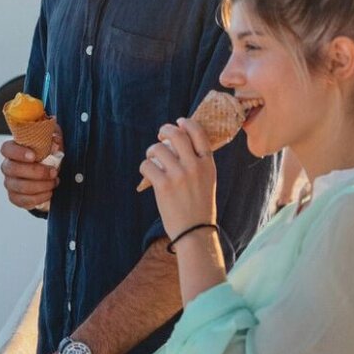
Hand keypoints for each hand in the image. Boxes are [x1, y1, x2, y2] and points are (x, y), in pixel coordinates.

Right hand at [0, 136, 60, 209]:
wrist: (49, 174)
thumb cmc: (47, 155)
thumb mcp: (52, 143)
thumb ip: (53, 139)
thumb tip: (55, 144)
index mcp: (13, 150)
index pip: (7, 149)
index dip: (18, 153)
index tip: (34, 156)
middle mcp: (7, 167)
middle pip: (14, 169)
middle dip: (37, 172)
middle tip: (53, 172)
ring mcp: (10, 183)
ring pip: (21, 187)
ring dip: (42, 185)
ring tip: (54, 182)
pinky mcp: (15, 197)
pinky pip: (24, 200)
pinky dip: (40, 197)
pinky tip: (49, 192)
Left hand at [142, 119, 217, 241]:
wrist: (195, 232)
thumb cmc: (200, 207)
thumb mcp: (208, 180)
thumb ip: (198, 162)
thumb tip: (179, 143)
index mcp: (208, 163)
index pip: (198, 132)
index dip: (186, 123)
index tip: (179, 122)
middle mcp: (194, 166)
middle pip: (176, 134)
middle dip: (165, 130)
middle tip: (161, 136)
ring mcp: (178, 175)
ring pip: (158, 149)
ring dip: (152, 151)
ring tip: (152, 158)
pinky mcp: (163, 186)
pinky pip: (147, 165)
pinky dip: (145, 167)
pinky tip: (148, 173)